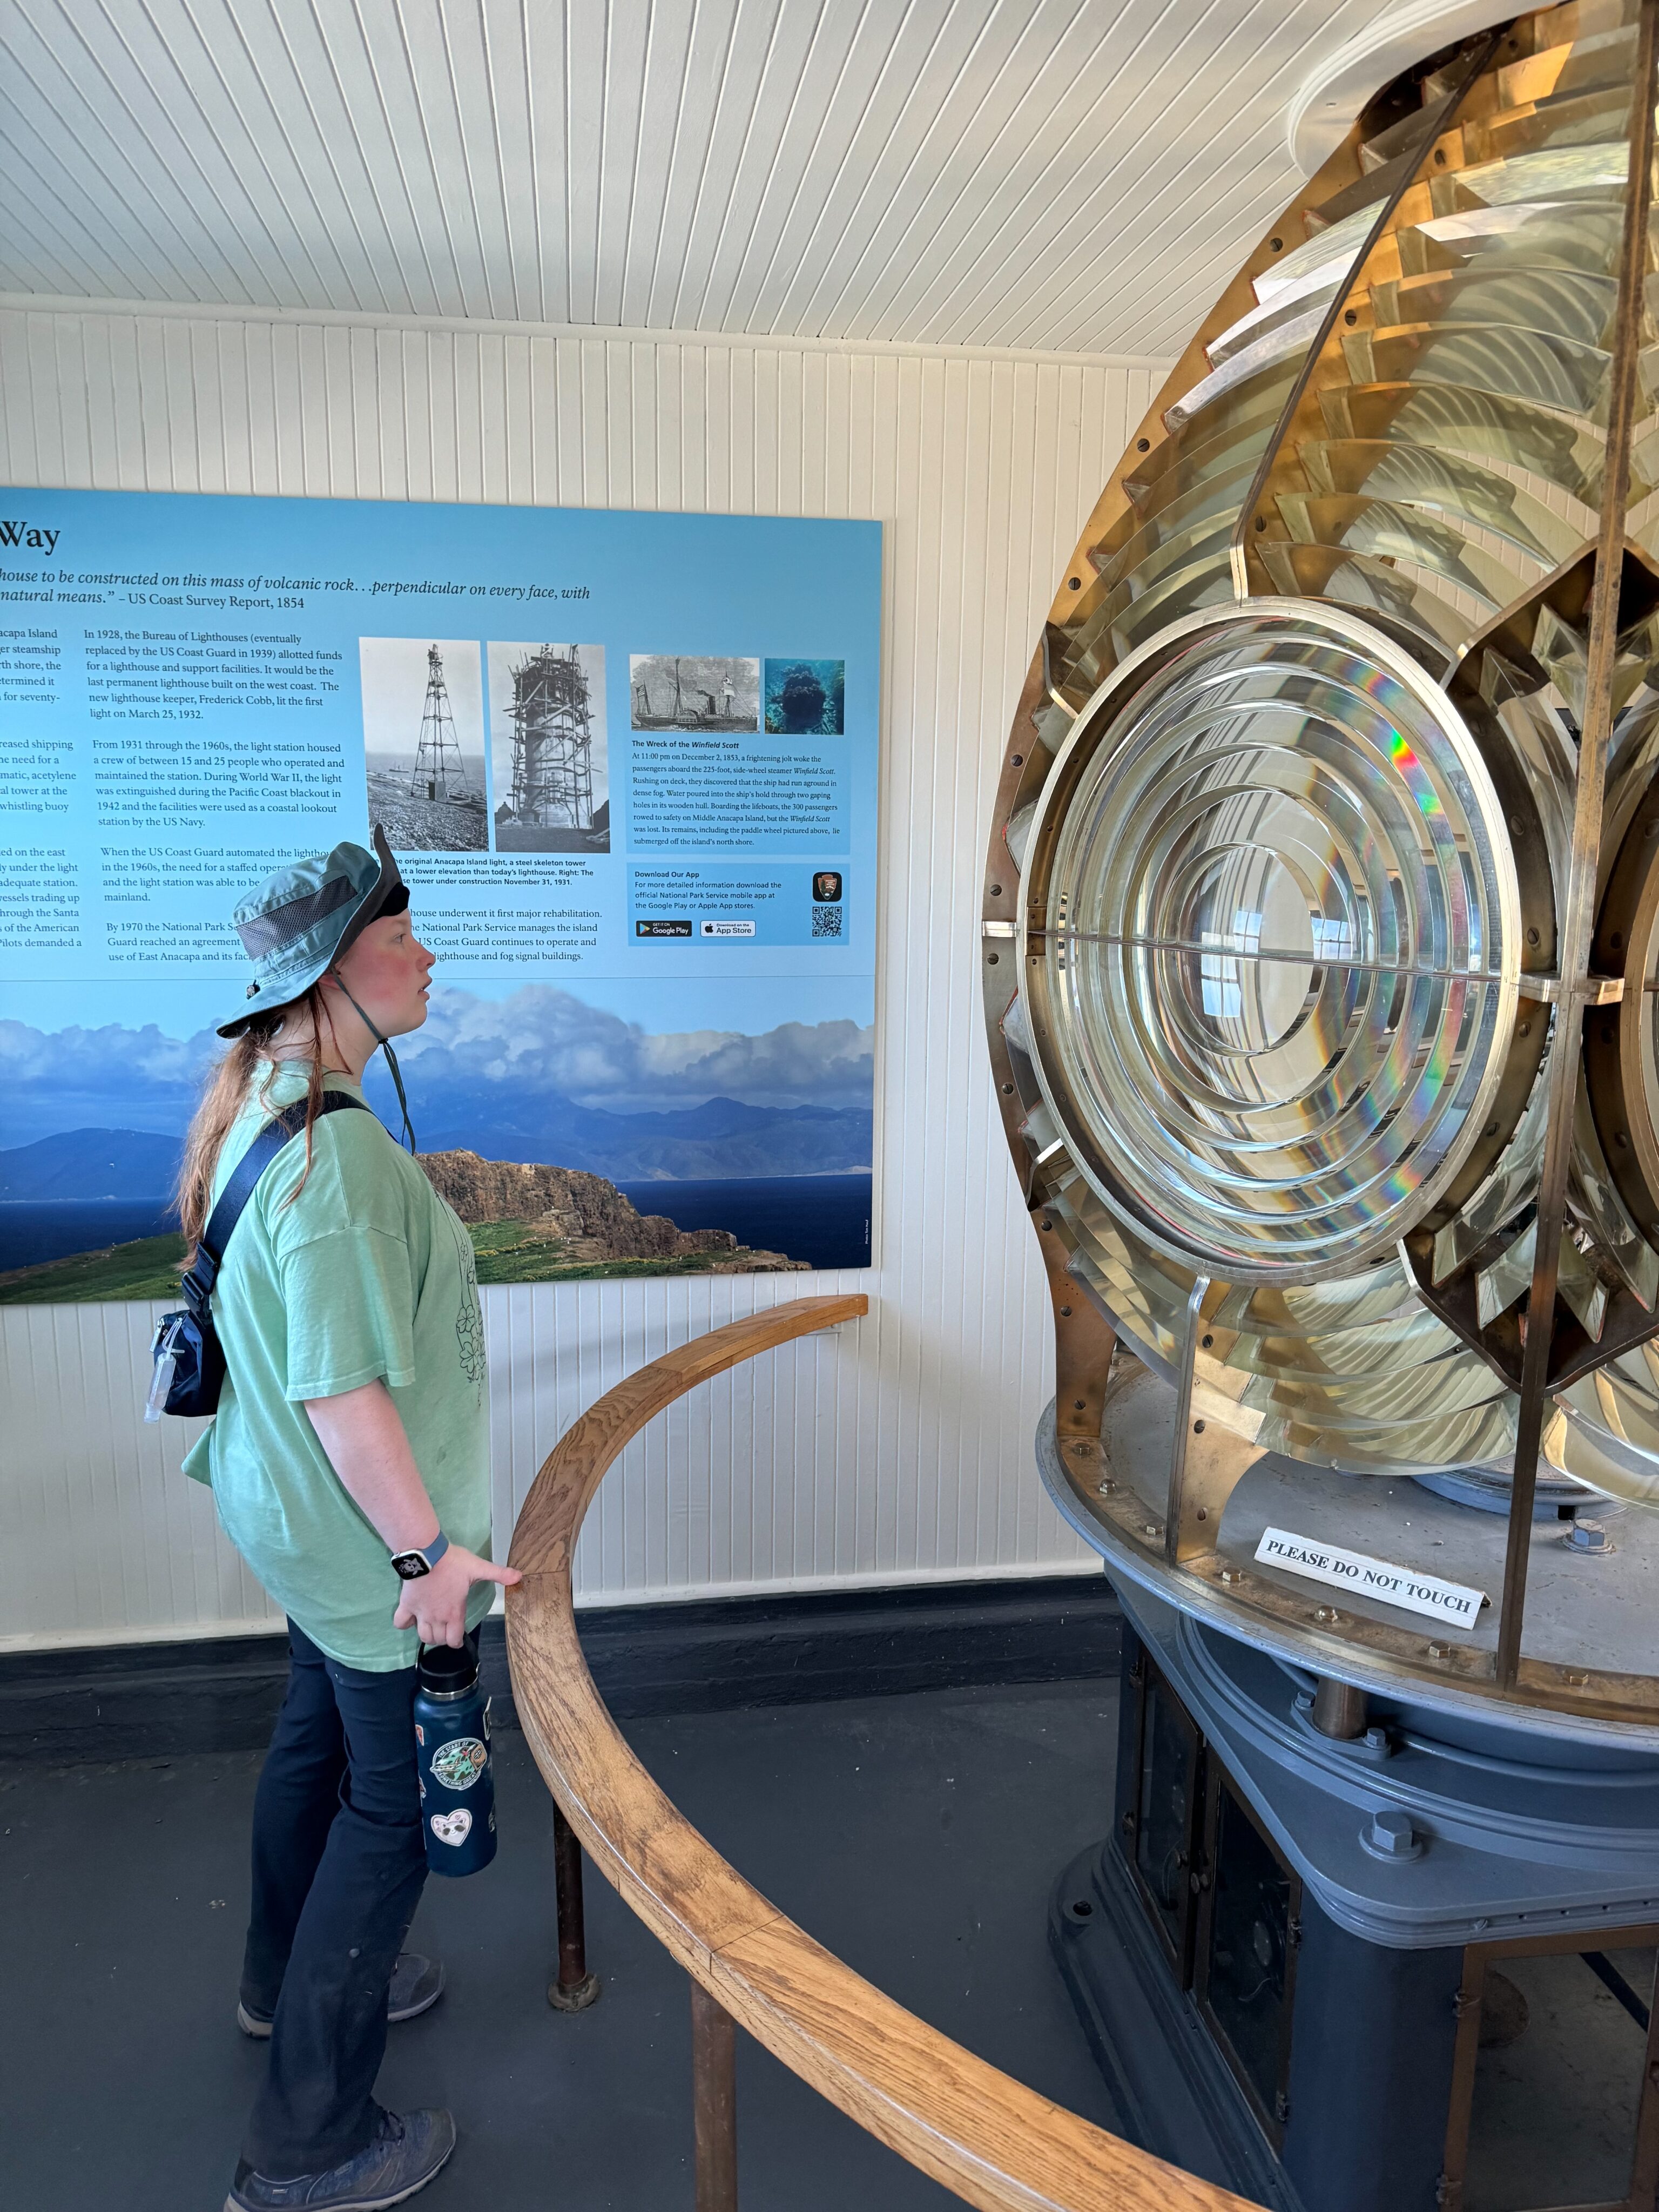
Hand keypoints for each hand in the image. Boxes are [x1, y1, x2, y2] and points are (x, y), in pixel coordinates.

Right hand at [393, 1543, 521, 1646]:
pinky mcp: (406, 1605)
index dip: (457, 1641)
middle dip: (444, 1637)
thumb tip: (520, 1577)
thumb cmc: (453, 1562)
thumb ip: (499, 1574)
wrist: (426, 1553)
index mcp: (454, 1613)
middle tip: (448, 1626)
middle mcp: (436, 1618)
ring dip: (428, 1634)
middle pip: (438, 1640)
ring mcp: (420, 1613)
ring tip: (433, 1624)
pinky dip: (404, 1624)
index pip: (453, 1641)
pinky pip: (400, 1623)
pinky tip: (411, 1618)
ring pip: (422, 1635)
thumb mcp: (478, 1568)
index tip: (458, 1636)